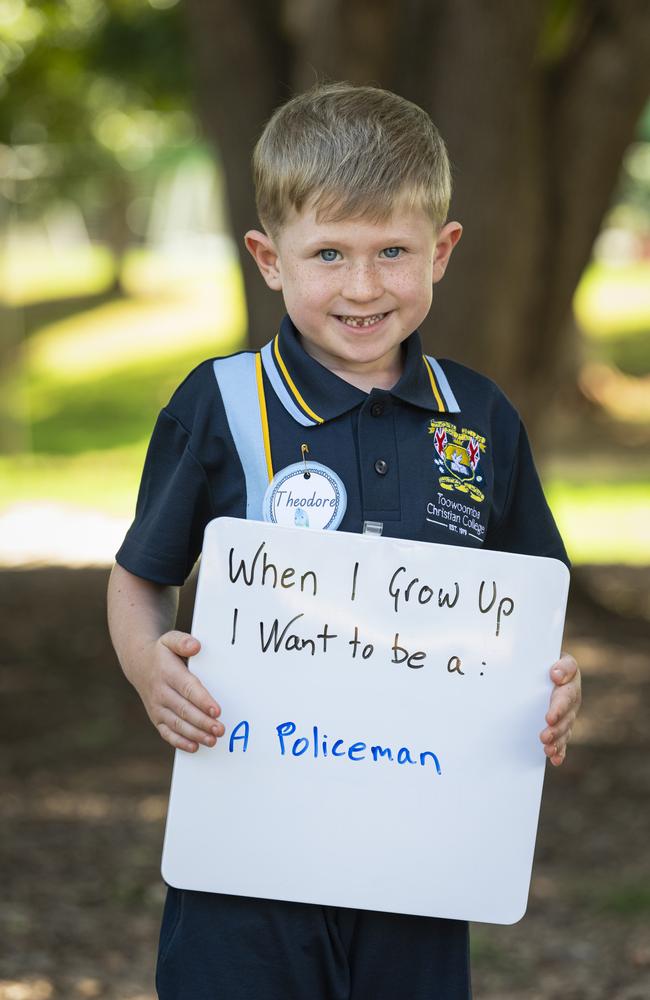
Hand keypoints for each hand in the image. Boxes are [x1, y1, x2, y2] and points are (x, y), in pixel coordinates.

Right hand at [137, 630, 224, 752]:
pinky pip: (167, 732)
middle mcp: (160, 692)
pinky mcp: (156, 717)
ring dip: (195, 734)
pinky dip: (180, 742)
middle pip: (184, 710)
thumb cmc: (162, 652)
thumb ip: (183, 641)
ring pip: (177, 724)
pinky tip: (195, 746)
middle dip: (203, 722)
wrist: (138, 663)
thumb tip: (196, 646)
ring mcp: (157, 707)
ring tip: (212, 740)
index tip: (217, 711)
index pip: (187, 688)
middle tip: (220, 729)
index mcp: (167, 672)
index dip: (202, 700)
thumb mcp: (169, 639)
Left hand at [540, 651, 580, 765]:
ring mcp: (568, 715)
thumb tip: (555, 675)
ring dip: (557, 742)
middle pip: (566, 719)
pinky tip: (555, 760)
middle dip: (556, 730)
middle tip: (544, 737)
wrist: (554, 667)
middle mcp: (572, 702)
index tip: (549, 718)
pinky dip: (560, 751)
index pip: (566, 697)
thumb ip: (562, 666)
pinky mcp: (562, 725)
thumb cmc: (552, 661)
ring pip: (565, 732)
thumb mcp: (560, 658)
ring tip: (548, 751)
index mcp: (571, 685)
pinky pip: (563, 740)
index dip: (558, 708)